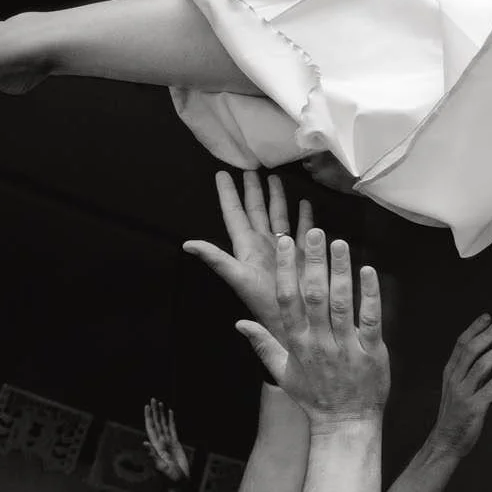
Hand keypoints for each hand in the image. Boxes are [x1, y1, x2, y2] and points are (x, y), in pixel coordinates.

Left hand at [141, 400, 192, 485]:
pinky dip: (171, 420)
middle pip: (156, 423)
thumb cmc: (170, 478)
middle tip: (153, 399)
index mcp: (156, 446)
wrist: (179, 483)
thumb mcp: (160, 466)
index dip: (149, 417)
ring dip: (161, 414)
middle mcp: (160, 442)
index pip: (151, 428)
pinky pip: (172, 429)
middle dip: (154, 411)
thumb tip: (145, 443)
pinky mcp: (175, 444)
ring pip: (163, 424)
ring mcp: (167, 442)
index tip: (147, 406)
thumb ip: (153, 455)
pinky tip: (170, 413)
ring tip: (160, 403)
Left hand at [184, 172, 311, 376]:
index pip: (234, 214)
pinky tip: (304, 203)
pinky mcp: (303, 255)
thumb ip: (216, 259)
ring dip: (276, 198)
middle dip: (252, 190)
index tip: (222, 173)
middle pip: (256, 211)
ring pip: (278, 216)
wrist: (296, 323)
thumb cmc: (266, 303)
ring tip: (275, 179)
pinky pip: (302, 230)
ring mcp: (284, 249)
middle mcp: (264, 245)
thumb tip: (187, 243)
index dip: (227, 195)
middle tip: (250, 168)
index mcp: (246, 247)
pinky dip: (304, 216)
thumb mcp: (238, 279)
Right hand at [235, 230, 389, 424]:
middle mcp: (319, 342)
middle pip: (314, 296)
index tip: (285, 244)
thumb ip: (262, 345)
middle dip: (313, 262)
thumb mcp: (282, 373)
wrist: (345, 423)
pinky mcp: (371, 352)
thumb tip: (239, 323)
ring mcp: (346, 347)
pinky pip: (370, 319)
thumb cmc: (314, 397)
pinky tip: (368, 271)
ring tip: (340, 243)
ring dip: (340, 271)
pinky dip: (369, 295)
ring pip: (341, 304)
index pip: (287, 301)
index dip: (285, 271)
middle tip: (314, 233)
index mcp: (297, 344)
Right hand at [429, 314, 491, 458]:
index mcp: (450, 373)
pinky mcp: (475, 407)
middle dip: (488, 334)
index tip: (488, 316)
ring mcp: (464, 393)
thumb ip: (469, 371)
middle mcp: (455, 380)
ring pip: (482, 365)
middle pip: (471, 350)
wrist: (445, 442)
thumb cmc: (455, 414)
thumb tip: (487, 352)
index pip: (460, 344)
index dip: (474, 328)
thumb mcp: (457, 388)